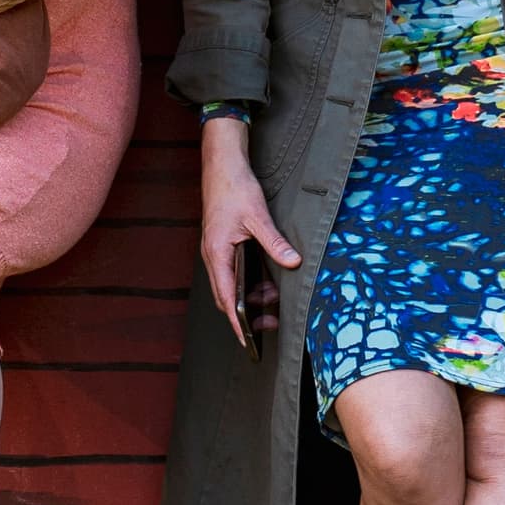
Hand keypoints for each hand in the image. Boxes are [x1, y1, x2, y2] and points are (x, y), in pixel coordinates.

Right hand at [199, 119, 300, 350]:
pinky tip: (265, 280)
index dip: (237, 321)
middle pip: (226, 296)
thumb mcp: (258, 216)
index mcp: (217, 253)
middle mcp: (212, 256)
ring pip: (229, 284)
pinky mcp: (221, 243)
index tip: (248, 341)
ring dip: (249, 296)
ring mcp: (215, 250)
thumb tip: (292, 262)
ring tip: (274, 300)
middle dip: (246, 313)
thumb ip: (274, 242)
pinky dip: (247, 282)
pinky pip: (232, 272)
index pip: (227, 297)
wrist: (222, 164)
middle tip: (272, 322)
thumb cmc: (235, 187)